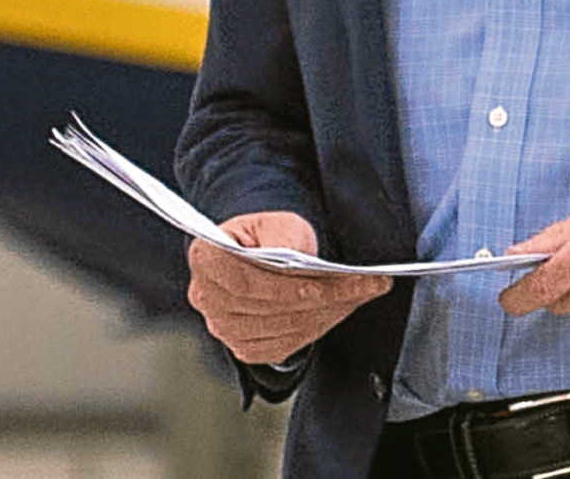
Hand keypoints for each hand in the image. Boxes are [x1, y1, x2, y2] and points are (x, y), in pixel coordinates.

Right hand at [186, 211, 392, 364]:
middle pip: (267, 307)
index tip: (326, 283)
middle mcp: (206, 297)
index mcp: (205, 257)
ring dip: (325, 313)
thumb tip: (299, 260)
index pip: (243, 280)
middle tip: (365, 285)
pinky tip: (340, 310)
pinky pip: (283, 345)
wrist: (262, 252)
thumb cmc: (268, 233)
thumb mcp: (277, 221)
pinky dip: (316, 328)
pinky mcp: (244, 347)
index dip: (284, 285)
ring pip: (280, 328)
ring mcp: (223, 328)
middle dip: (320, 298)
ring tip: (360, 294)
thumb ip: (283, 237)